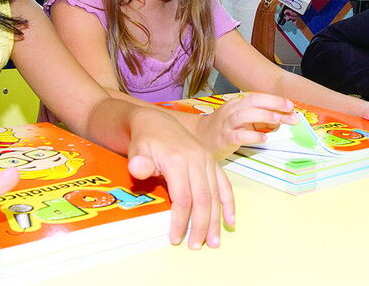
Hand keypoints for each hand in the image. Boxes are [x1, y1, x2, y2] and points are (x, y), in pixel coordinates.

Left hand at [125, 109, 234, 249]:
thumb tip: (138, 168)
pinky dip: (229, 203)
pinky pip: (224, 185)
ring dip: (216, 220)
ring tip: (214, 242)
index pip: (182, 197)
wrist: (156, 122)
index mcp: (178, 159)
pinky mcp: (212, 163)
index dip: (180, 220)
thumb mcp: (137, 150)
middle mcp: (197, 160)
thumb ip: (139, 163)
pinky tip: (230, 221)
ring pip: (215, 194)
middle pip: (202, 198)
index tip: (175, 239)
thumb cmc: (145, 142)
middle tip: (196, 246)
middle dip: (201, 225)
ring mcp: (207, 161)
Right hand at [193, 92, 299, 158]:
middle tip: (289, 109)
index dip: (275, 99)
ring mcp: (227, 124)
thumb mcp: (241, 118)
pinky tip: (263, 138)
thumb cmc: (224, 127)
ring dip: (263, 116)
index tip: (290, 105)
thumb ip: (261, 118)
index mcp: (237, 103)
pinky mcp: (225, 139)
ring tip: (277, 120)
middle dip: (272, 103)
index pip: (257, 97)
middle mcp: (232, 110)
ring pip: (244, 115)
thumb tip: (282, 118)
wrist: (199, 137)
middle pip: (252, 101)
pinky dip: (253, 136)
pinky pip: (239, 136)